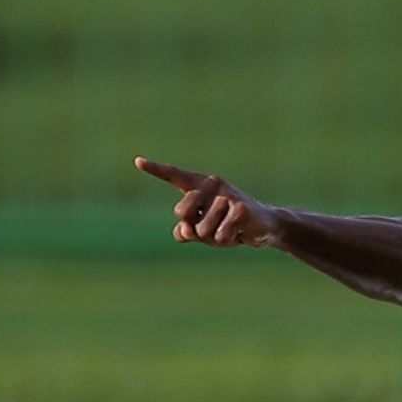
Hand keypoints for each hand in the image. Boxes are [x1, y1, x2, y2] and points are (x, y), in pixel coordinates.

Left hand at [135, 156, 280, 247]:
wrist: (264, 226)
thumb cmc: (228, 224)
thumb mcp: (202, 230)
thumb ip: (185, 230)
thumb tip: (183, 231)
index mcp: (199, 185)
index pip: (175, 176)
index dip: (156, 169)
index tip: (138, 161)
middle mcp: (212, 185)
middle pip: (181, 212)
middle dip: (193, 227)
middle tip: (211, 227)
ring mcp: (227, 195)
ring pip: (203, 229)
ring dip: (215, 238)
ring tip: (230, 229)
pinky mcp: (241, 208)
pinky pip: (221, 235)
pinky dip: (228, 240)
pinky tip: (240, 232)